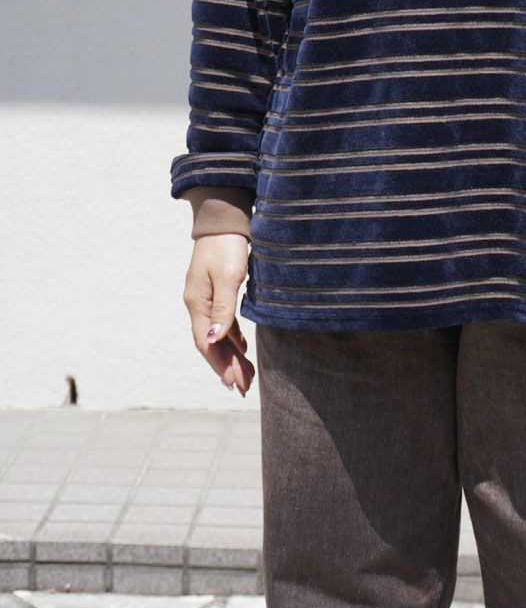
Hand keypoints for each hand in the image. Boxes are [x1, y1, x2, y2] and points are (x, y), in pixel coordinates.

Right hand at [183, 234, 254, 396]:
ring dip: (232, 356)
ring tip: (246, 377)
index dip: (220, 366)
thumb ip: (223, 307)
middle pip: (212, 344)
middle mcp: (198, 304)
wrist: (223, 218)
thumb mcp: (229, 275)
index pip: (207, 343)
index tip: (234, 385)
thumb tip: (214, 340)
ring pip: (219, 335)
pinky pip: (223, 322)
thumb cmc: (227, 245)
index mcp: (197, 303)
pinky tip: (242, 349)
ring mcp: (206, 298)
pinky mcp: (216, 291)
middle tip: (244, 389)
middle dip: (227, 367)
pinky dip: (233, 338)